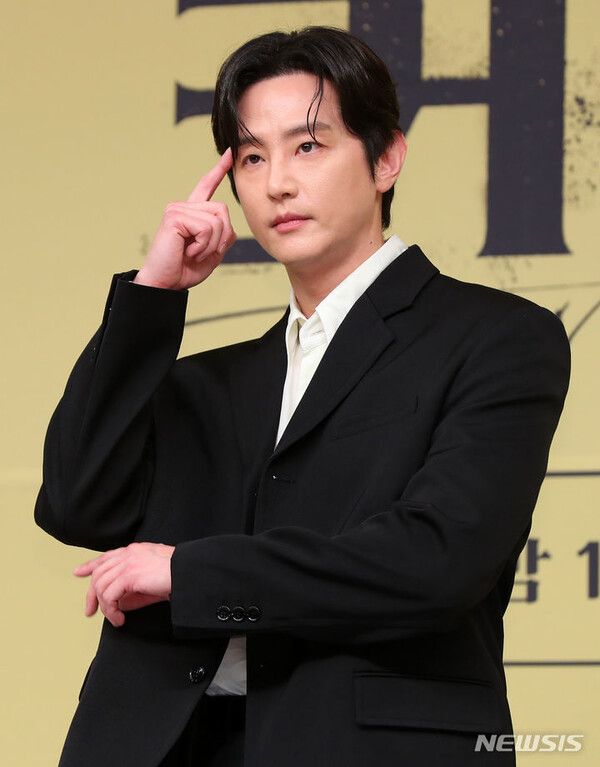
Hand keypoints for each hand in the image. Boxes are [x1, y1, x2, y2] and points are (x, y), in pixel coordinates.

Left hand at [73, 542, 174, 626]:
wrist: (188, 574)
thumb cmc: (177, 577)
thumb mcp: (151, 580)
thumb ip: (134, 586)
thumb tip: (119, 603)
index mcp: (135, 551)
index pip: (107, 556)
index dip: (90, 565)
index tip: (79, 572)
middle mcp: (129, 554)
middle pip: (99, 573)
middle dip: (91, 595)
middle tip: (91, 612)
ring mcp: (128, 563)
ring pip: (101, 585)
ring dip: (105, 607)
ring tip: (116, 619)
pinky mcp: (129, 575)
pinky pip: (109, 596)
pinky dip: (111, 611)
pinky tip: (120, 619)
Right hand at [135, 147, 236, 290]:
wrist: (165, 284)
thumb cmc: (184, 270)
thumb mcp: (212, 253)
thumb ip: (223, 236)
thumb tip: (228, 223)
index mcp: (192, 214)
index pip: (206, 187)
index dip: (218, 170)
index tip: (229, 153)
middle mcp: (183, 207)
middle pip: (223, 211)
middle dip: (221, 238)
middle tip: (202, 253)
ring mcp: (177, 210)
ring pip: (217, 220)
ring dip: (211, 244)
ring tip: (193, 253)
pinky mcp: (175, 217)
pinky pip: (206, 228)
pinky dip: (203, 246)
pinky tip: (188, 251)